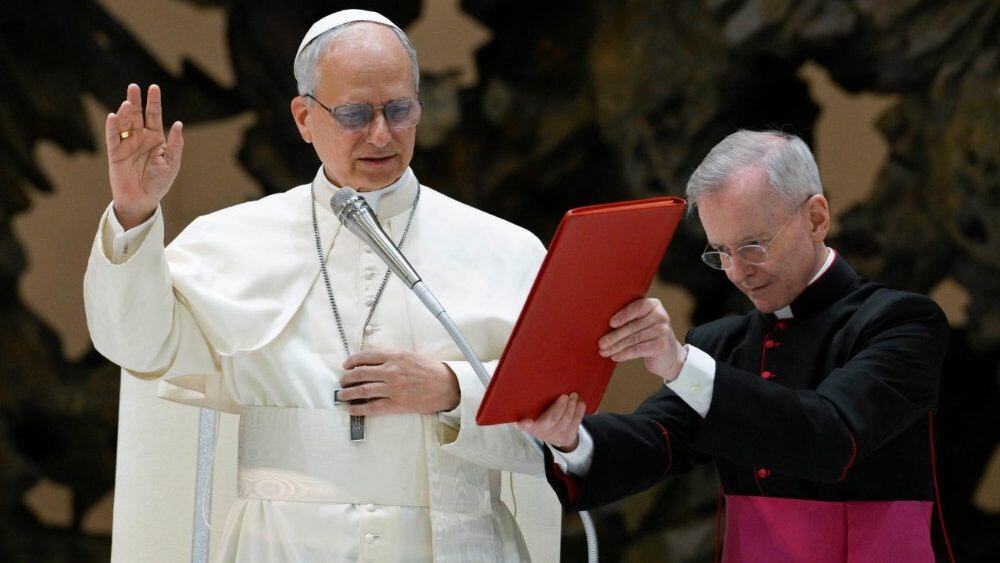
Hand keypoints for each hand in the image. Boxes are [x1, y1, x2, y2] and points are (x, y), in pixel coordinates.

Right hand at [105, 83, 183, 228]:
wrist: (143, 199)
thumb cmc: (159, 182)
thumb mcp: (172, 162)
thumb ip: (175, 144)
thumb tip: (178, 124)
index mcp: (155, 138)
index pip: (154, 116)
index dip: (154, 102)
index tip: (153, 87)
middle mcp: (140, 137)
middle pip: (137, 115)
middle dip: (136, 100)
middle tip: (133, 87)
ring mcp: (127, 143)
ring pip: (124, 123)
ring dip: (125, 112)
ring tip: (128, 103)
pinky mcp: (115, 152)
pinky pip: (113, 137)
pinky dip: (112, 127)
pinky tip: (113, 116)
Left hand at [337, 350, 460, 415]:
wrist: (446, 386)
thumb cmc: (429, 370)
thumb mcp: (410, 355)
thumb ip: (391, 356)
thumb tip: (371, 361)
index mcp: (395, 356)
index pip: (366, 356)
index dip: (352, 361)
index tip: (346, 365)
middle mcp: (392, 371)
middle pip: (360, 373)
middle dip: (347, 378)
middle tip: (342, 381)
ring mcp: (393, 388)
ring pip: (363, 390)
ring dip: (348, 393)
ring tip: (342, 395)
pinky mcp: (397, 404)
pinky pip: (373, 407)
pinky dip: (360, 408)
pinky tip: (352, 408)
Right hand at [517, 394, 585, 451]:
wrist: (553, 435)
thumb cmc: (541, 416)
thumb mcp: (533, 410)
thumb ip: (534, 402)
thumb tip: (539, 381)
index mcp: (528, 424)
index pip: (524, 426)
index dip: (526, 424)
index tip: (528, 421)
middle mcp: (540, 432)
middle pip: (551, 419)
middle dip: (560, 407)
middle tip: (564, 396)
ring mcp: (555, 436)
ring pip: (566, 420)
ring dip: (572, 406)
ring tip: (573, 395)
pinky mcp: (568, 437)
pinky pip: (576, 422)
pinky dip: (579, 410)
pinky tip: (579, 402)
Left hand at [599, 298, 686, 381]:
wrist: (668, 355)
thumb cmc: (648, 335)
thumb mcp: (642, 322)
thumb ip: (629, 318)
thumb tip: (601, 322)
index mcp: (654, 305)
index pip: (637, 307)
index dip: (623, 315)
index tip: (610, 323)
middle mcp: (661, 316)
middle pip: (633, 326)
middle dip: (614, 336)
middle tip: (601, 343)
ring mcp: (663, 331)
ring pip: (634, 339)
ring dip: (616, 347)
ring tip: (604, 352)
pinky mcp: (661, 346)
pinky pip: (638, 349)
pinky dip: (625, 354)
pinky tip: (615, 356)